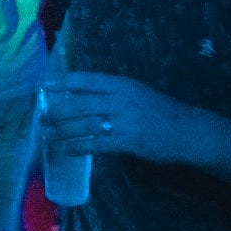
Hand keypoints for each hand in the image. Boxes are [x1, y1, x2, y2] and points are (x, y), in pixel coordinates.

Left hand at [42, 72, 203, 164]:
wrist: (187, 130)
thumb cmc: (158, 110)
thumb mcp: (134, 91)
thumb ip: (109, 91)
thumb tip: (76, 93)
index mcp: (121, 84)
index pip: (85, 80)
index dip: (62, 83)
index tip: (45, 87)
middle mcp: (120, 100)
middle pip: (79, 104)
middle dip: (57, 112)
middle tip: (43, 118)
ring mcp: (123, 122)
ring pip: (84, 125)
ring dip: (63, 132)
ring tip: (50, 136)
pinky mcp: (127, 142)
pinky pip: (96, 144)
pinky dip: (79, 147)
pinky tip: (68, 150)